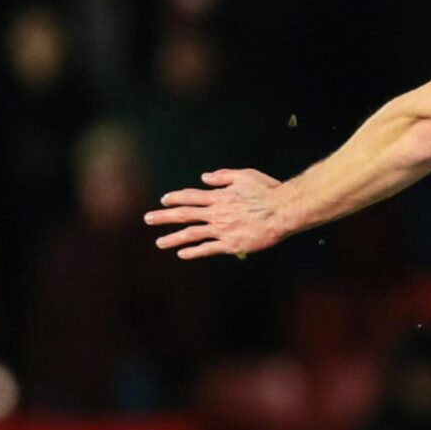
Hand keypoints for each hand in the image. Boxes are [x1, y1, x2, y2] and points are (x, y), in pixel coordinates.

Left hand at [146, 169, 291, 259]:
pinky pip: (208, 249)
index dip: (175, 198)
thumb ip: (223, 176)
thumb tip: (205, 177)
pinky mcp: (231, 244)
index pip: (191, 197)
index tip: (164, 200)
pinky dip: (194, 251)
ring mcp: (222, 230)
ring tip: (159, 242)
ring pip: (192, 234)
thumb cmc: (267, 191)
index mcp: (219, 196)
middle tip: (148, 219)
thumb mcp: (244, 175)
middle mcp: (216, 213)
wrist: (283, 211)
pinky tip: (182, 254)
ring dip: (173, 238)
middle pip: (184, 215)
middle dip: (164, 217)